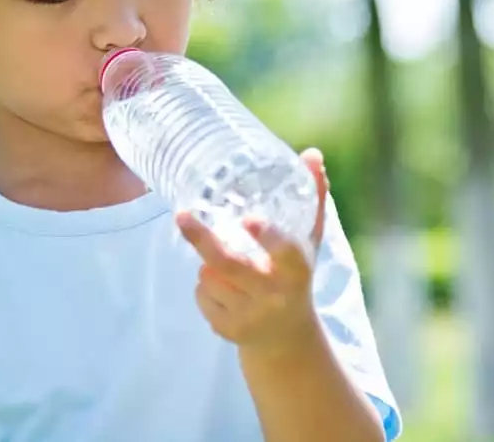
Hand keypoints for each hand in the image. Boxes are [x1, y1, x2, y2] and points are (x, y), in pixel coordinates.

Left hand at [177, 149, 328, 357]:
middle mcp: (274, 296)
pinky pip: (200, 295)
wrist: (288, 339)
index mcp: (297, 271)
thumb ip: (311, 199)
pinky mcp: (227, 331)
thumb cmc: (296, 275)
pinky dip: (205, 287)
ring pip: (209, 275)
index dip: (267, 236)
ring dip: (210, 263)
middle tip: (182, 215)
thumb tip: (312, 154)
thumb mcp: (309, 242)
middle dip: (203, 239)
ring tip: (232, 266)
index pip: (285, 252)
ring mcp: (249, 317)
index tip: (249, 220)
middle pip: (230, 264)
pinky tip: (226, 292)